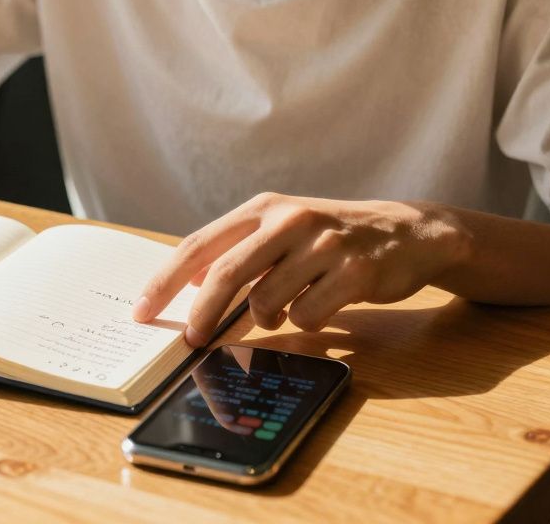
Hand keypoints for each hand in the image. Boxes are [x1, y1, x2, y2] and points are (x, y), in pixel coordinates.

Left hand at [132, 192, 470, 345]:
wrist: (407, 232)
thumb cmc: (331, 237)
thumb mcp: (281, 229)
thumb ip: (237, 250)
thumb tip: (187, 283)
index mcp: (263, 208)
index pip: (198, 245)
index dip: (164, 281)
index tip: (142, 311)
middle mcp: (289, 220)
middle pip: (225, 275)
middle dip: (203, 315)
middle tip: (192, 341)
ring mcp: (323, 244)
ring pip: (267, 302)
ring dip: (268, 318)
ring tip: (287, 307)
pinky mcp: (354, 271)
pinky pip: (308, 315)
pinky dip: (306, 321)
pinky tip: (323, 305)